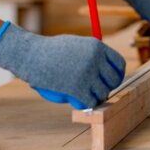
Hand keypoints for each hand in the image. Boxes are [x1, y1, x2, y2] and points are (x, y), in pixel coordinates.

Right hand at [0, 22, 125, 108]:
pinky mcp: (77, 89)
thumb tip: (104, 66)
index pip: (119, 63)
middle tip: (98, 91)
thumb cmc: (49, 50)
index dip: (117, 74)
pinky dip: (85, 105)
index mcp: (97, 46)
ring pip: (102, 94)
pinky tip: (78, 104)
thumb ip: (90, 54)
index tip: (111, 81)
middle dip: (108, 88)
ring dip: (96, 98)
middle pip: (113, 80)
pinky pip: (89, 102)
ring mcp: (87, 74)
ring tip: (88, 98)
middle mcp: (95, 59)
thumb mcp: (74, 44)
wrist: (31, 55)